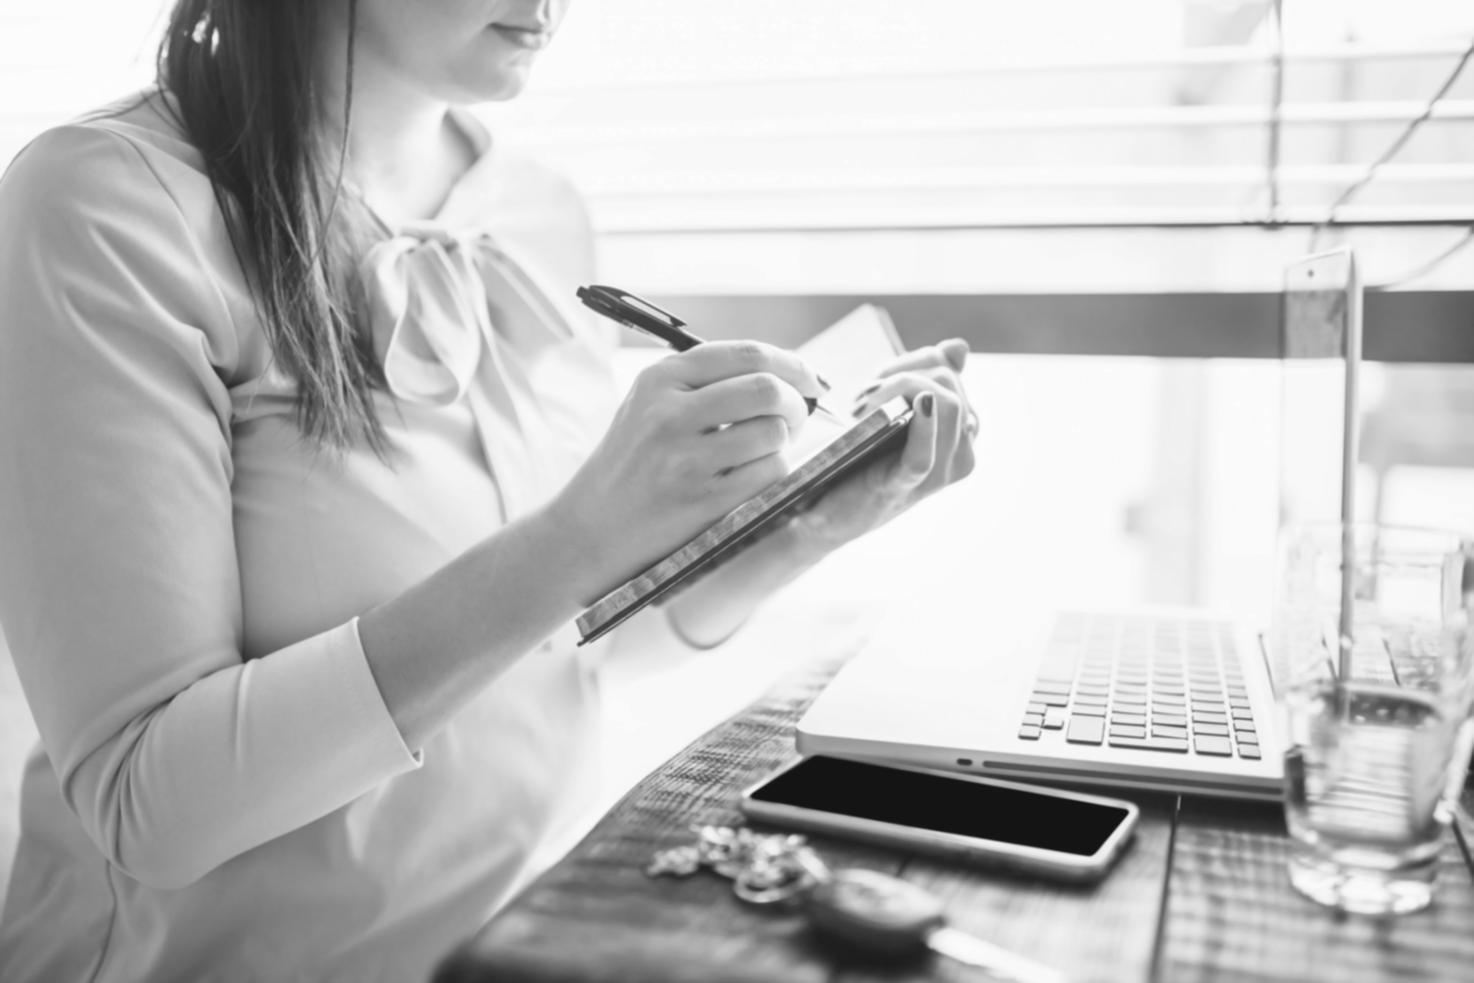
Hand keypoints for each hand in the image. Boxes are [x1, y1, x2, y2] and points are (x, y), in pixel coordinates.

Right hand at [549, 341, 827, 600]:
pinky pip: (769, 473)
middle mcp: (670, 414)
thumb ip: (707, 384)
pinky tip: (753, 476)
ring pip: (773, 432)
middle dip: (795, 403)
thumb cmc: (633, 463)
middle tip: (795, 417)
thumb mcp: (650, 406)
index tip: (807, 379)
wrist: (592, 527)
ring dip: (784, 442)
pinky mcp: (702, 500)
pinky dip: (774, 471)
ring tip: (766, 450)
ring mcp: (686, 459)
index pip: (746, 354)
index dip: (790, 364)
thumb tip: (786, 376)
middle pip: (766, 389)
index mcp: (660, 380)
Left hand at [789, 339, 976, 554]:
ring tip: (860, 404)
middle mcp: (961, 455)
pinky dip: (924, 426)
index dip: (914, 359)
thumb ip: (927, 378)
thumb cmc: (862, 462)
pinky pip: (924, 455)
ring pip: (944, 405)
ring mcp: (938, 475)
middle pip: (948, 383)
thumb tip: (959, 347)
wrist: (826, 514)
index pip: (950, 370)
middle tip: (863, 393)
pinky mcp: (904, 488)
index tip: (879, 374)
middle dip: (902, 372)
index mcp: (962, 435)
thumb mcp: (896, 414)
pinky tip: (918, 404)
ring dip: (897, 389)